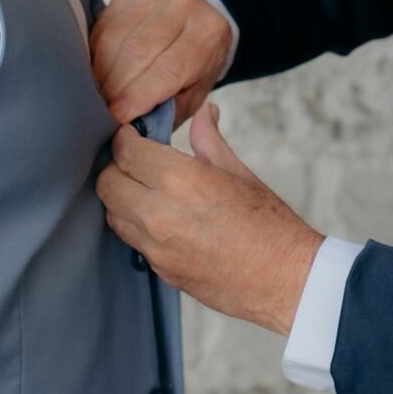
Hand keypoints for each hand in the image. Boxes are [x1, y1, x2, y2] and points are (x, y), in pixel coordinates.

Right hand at [92, 0, 232, 125]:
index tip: (116, 116)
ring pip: (115, 38)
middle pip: (138, 50)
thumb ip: (167, 111)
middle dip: (114, 86)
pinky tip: (97, 74)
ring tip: (97, 95)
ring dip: (101, 72)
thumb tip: (131, 128)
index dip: (138, 94)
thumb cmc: (195, 67)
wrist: (198, 22)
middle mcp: (183, 6)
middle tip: (101, 111)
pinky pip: (102, 28)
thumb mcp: (193, 94)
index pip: (169, 67)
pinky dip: (95, 55)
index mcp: (208, 34)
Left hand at [96, 104, 322, 335]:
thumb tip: (204, 113)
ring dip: (121, 197)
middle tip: (134, 160)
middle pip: (108, 183)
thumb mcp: (240, 173)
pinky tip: (156, 216)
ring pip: (112, 214)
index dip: (124, 139)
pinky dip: (135, 224)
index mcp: (182, 181)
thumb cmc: (270, 226)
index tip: (131, 135)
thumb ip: (209, 141)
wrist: (285, 280)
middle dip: (116, 167)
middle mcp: (160, 214)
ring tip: (144, 188)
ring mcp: (156, 247)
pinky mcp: (160, 270)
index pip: (126, 152)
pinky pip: (131, 241)